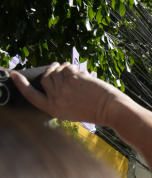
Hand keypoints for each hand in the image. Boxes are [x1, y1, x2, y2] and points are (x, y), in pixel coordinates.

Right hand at [10, 62, 124, 125]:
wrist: (111, 109)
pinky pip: (66, 67)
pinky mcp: (73, 78)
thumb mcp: (71, 109)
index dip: (21, 85)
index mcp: (53, 109)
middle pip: (45, 79)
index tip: (14, 75)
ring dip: (64, 69)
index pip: (31, 96)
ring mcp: (64, 87)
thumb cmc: (94, 110)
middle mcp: (56, 98)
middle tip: (61, 72)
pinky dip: (72, 68)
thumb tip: (55, 75)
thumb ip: (60, 96)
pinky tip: (81, 74)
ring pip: (56, 71)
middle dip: (52, 73)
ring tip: (76, 76)